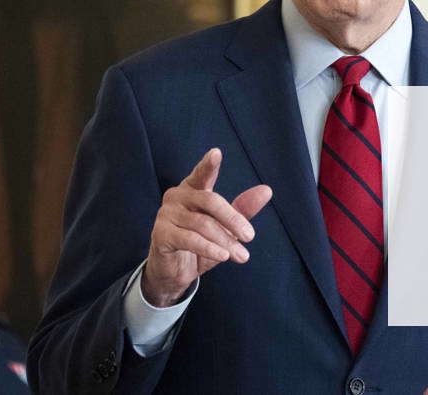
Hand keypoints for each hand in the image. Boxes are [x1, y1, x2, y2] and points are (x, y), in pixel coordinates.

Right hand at [142, 148, 272, 306]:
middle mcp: (177, 196)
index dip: (208, 164)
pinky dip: (209, 248)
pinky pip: (189, 239)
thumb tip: (266, 190)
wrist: (175, 272)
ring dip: (225, 241)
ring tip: (241, 255)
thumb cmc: (200, 243)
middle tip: (250, 236)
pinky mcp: (161, 234)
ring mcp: (166, 214)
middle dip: (233, 219)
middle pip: (210, 201)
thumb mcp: (225, 227)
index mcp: (192, 189)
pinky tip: (223, 256)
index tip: (217, 153)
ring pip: (203, 224)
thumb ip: (243, 209)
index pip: (202, 174)